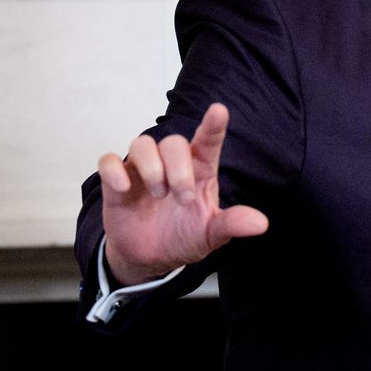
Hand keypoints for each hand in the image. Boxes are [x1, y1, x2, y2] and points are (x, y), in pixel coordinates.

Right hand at [96, 102, 268, 284]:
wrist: (149, 258)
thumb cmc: (183, 236)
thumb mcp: (210, 235)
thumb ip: (231, 224)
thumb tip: (261, 224)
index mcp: (199, 171)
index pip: (207, 141)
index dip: (212, 125)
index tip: (219, 111)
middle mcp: (171, 164)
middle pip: (173, 142)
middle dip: (178, 169)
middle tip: (182, 198)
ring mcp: (142, 170)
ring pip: (142, 144)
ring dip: (151, 168)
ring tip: (158, 194)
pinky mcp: (116, 181)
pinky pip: (108, 161)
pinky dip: (114, 170)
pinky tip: (123, 188)